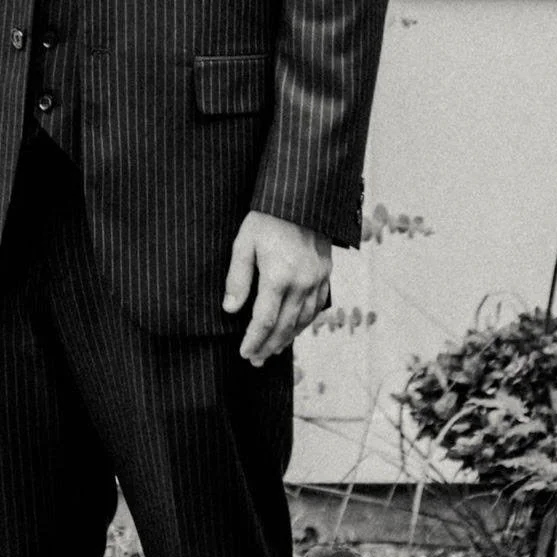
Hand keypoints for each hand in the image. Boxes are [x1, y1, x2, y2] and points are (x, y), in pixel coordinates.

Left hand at [223, 212, 330, 366]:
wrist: (302, 196)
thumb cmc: (267, 216)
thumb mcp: (244, 242)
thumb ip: (237, 278)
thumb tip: (230, 309)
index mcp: (278, 276)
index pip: (265, 320)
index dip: (254, 340)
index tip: (244, 353)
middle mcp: (301, 282)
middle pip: (285, 326)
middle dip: (269, 346)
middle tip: (256, 360)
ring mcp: (317, 279)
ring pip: (303, 320)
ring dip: (287, 339)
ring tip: (273, 350)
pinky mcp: (325, 273)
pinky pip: (317, 307)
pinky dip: (305, 323)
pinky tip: (295, 328)